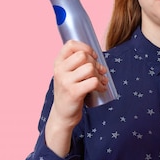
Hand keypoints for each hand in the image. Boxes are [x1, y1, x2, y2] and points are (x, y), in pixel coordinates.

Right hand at [45, 40, 108, 154]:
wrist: (62, 115)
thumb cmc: (69, 92)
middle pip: (83, 56)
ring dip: (99, 75)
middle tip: (99, 72)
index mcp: (58, 63)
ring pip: (90, 68)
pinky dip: (101, 85)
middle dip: (95, 63)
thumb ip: (77, 64)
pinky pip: (93, 82)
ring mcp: (65, 82)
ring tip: (101, 81)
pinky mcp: (74, 93)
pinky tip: (101, 88)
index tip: (93, 56)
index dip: (86, 47)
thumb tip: (99, 59)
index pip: (71, 44)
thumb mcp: (67, 75)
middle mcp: (60, 70)